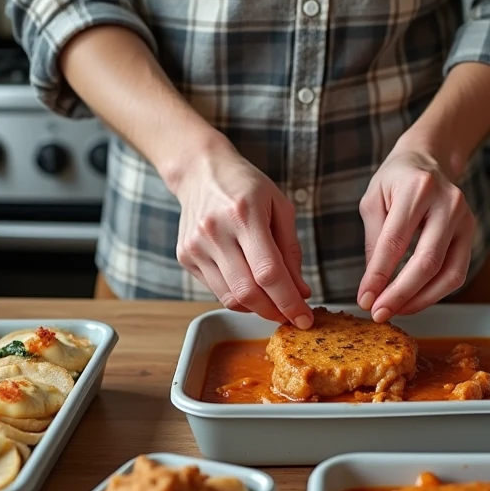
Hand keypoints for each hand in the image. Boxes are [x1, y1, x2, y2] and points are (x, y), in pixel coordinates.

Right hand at [172, 141, 312, 327]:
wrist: (201, 171)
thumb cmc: (246, 187)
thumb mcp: (280, 207)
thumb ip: (291, 251)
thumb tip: (301, 292)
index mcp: (244, 214)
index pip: (269, 272)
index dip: (289, 301)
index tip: (304, 319)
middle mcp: (215, 232)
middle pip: (248, 292)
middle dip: (274, 312)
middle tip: (291, 316)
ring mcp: (196, 246)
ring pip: (230, 297)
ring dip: (257, 309)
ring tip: (274, 303)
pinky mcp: (185, 256)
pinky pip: (217, 290)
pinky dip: (238, 297)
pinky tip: (250, 286)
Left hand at [358, 147, 473, 321]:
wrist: (429, 159)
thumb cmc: (396, 179)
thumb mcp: (373, 200)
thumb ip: (374, 242)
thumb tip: (373, 287)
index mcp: (418, 188)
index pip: (396, 241)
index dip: (379, 275)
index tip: (365, 300)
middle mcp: (448, 203)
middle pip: (427, 262)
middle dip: (401, 294)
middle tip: (379, 313)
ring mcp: (465, 219)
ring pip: (448, 273)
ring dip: (421, 300)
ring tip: (396, 310)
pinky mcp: (471, 233)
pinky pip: (456, 273)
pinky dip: (434, 292)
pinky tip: (413, 299)